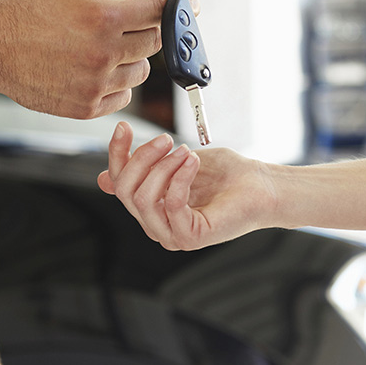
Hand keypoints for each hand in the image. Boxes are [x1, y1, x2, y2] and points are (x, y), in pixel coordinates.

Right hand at [0, 0, 175, 118]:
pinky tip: (93, 69)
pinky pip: (123, 96)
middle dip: (147, 29)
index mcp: (102, 18)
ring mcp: (96, 84)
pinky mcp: (86, 107)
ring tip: (101, 47)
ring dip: (132, 58)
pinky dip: (117, 82)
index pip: (158, 12)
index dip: (174, 6)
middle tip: (126, 23)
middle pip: (154, 42)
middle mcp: (104, 54)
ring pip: (142, 72)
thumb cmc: (24, 10)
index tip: (186, 5)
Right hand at [97, 122, 278, 249]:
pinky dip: (180, 178)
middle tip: (165, 139)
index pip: (118, 184)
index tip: (124, 127)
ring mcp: (173, 235)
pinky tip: (192, 162)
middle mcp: (157, 225)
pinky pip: (172, 204)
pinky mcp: (192, 237)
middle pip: (126, 191)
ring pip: (144, 198)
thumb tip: (103, 178)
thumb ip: (144, 168)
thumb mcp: (176, 162)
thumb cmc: (226, 175)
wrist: (262, 185)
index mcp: (151, 209)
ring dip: (163, 167)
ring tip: (185, 152)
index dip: (116, 154)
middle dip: (141, 158)